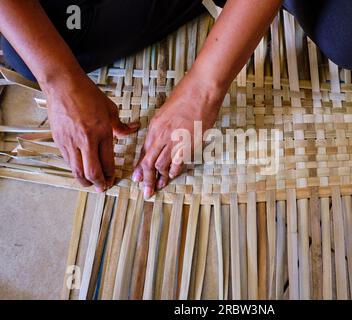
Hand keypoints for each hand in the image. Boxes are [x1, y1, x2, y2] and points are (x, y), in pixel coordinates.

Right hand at [46, 75, 139, 191]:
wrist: (63, 85)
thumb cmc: (88, 94)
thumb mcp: (110, 109)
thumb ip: (120, 125)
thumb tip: (133, 129)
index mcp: (102, 132)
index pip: (107, 162)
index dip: (110, 174)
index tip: (113, 179)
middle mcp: (86, 140)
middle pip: (92, 172)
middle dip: (99, 184)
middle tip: (103, 188)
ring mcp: (71, 141)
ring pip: (77, 170)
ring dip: (85, 181)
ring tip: (91, 184)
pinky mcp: (59, 140)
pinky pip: (68, 161)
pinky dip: (75, 169)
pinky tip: (81, 170)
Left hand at [132, 71, 224, 199]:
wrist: (203, 89)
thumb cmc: (186, 94)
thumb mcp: (166, 110)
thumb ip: (162, 126)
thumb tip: (161, 139)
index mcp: (155, 126)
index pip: (144, 151)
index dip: (140, 167)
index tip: (138, 177)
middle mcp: (162, 135)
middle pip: (150, 162)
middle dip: (147, 179)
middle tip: (146, 191)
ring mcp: (176, 140)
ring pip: (163, 165)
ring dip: (161, 178)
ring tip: (159, 187)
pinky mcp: (190, 143)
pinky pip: (179, 162)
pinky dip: (175, 171)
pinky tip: (173, 176)